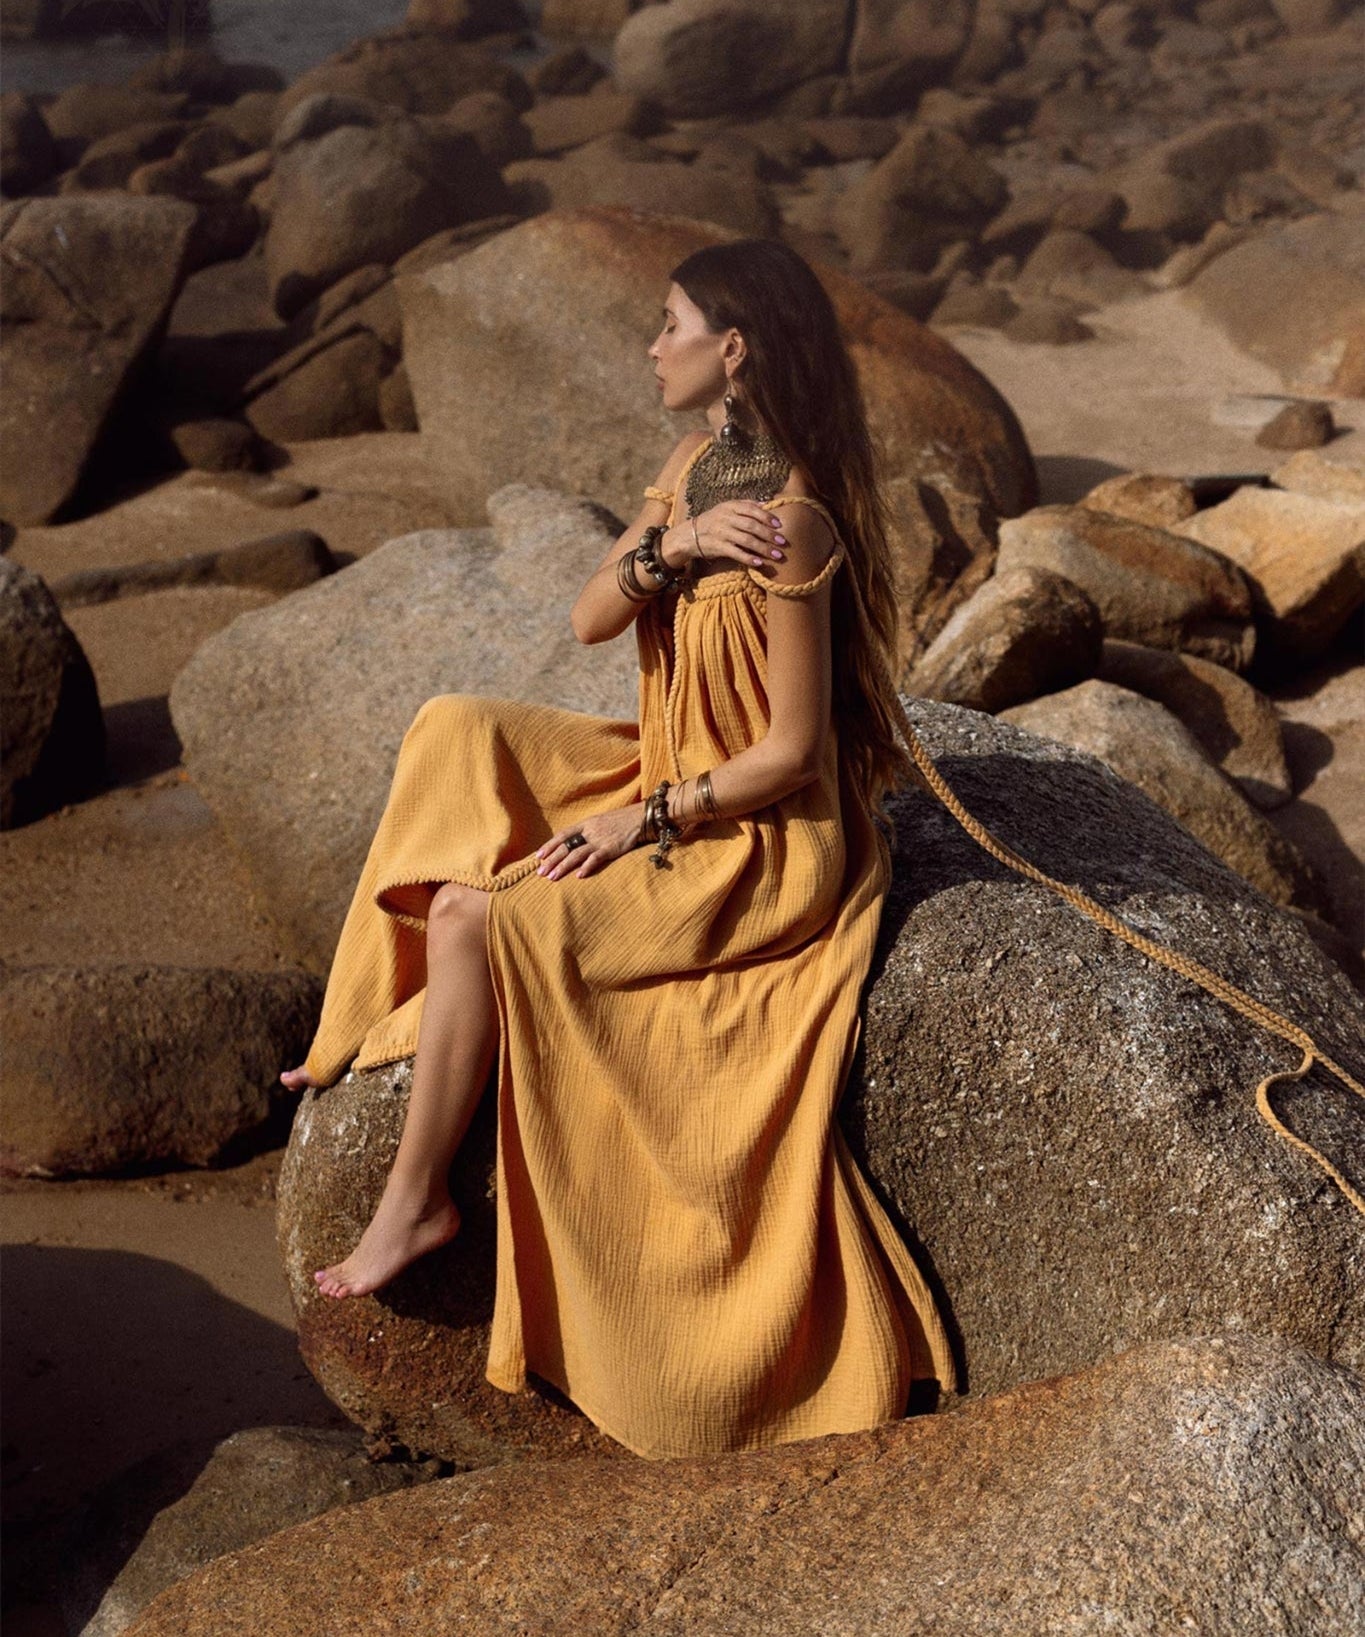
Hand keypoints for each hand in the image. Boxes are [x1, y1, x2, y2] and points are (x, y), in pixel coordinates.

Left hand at [536, 804, 646, 879]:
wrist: (639, 818)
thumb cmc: (620, 821)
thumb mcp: (600, 822)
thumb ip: (587, 831)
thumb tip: (575, 842)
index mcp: (586, 824)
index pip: (563, 835)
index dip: (550, 845)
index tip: (538, 856)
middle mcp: (589, 831)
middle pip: (566, 846)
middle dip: (551, 859)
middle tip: (540, 872)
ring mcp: (600, 840)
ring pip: (576, 854)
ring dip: (563, 866)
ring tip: (552, 877)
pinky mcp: (611, 848)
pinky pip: (596, 858)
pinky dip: (586, 867)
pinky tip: (578, 876)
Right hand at [660, 501, 786, 575]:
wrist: (689, 535)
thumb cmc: (712, 521)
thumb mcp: (726, 508)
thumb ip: (745, 505)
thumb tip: (766, 502)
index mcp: (730, 507)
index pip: (751, 510)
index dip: (766, 517)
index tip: (779, 524)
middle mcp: (726, 518)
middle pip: (752, 526)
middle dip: (769, 534)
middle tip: (782, 542)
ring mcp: (722, 533)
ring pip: (747, 540)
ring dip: (763, 548)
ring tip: (776, 555)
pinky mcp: (718, 547)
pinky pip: (736, 553)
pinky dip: (749, 558)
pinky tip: (759, 563)